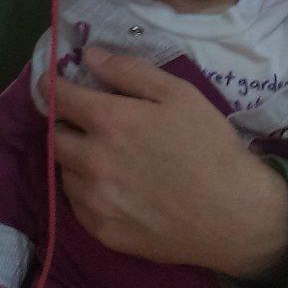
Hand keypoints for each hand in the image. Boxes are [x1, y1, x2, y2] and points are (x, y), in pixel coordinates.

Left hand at [42, 46, 287, 281]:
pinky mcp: (103, 232)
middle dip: (66, 126)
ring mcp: (95, 201)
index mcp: (110, 122)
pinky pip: (77, 206)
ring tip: (106, 159)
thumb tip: (90, 56)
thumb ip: (129, 71)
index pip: (59, 98)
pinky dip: (87, 192)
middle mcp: (92, 161)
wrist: (235, 214)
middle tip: (88, 126)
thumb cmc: (209, 146)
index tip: (53, 85)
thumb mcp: (179, 94)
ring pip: (64, 172)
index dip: (52, 87)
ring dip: (76, 160)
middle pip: (55, 137)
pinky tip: (114, 189)